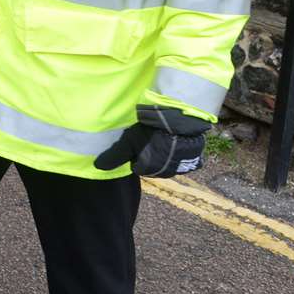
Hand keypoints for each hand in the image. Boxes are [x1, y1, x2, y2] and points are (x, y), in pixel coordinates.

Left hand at [94, 105, 209, 176]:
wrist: (182, 120)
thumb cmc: (151, 130)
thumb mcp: (129, 140)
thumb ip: (114, 156)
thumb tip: (98, 166)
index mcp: (148, 170)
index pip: (136, 165)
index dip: (134, 152)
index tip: (136, 139)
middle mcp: (166, 173)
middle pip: (153, 164)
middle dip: (150, 152)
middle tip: (149, 135)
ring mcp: (182, 167)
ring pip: (169, 162)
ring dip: (166, 151)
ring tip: (163, 135)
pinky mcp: (195, 160)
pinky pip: (187, 160)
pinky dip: (183, 152)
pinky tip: (179, 141)